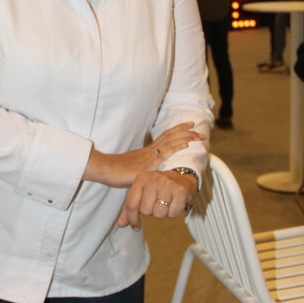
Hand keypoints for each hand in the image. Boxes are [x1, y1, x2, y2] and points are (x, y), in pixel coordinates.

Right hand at [83, 122, 203, 187]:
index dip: (178, 130)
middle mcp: (149, 150)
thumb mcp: (132, 171)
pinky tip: (186, 145)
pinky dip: (176, 148)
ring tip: (197, 135)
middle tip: (198, 128)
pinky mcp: (148, 163)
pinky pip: (164, 153)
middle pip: (170, 136)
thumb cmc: (114, 172)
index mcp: (147, 151)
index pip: (165, 137)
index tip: (189, 126)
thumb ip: (142, 171)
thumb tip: (149, 176)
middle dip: (185, 131)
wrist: (105, 169)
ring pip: (170, 142)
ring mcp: (149, 156)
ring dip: (186, 138)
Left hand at [117, 168, 197, 231]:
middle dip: (151, 212)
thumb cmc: (158, 188)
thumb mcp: (142, 192)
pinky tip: (174, 203)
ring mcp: (168, 184)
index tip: (136, 226)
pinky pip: (173, 214)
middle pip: (146, 211)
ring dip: (162, 213)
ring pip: (159, 214)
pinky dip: (173, 213)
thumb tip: (120, 224)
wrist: (182, 177)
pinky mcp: (181, 191)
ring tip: (165, 203)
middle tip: (156, 204)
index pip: (131, 205)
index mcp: (141, 178)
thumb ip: (131, 207)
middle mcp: (154, 179)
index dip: (132, 219)